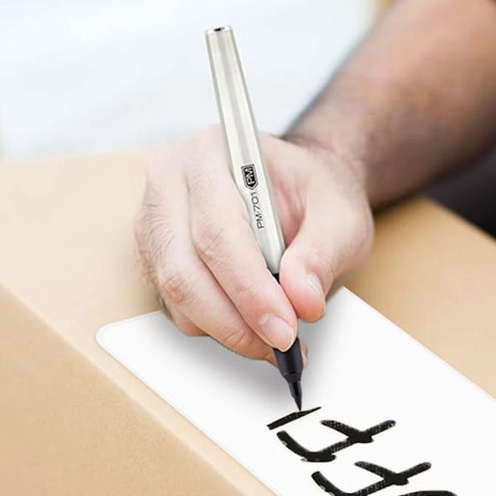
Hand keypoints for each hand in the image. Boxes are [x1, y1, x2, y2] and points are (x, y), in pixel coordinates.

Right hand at [134, 125, 372, 360]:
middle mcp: (171, 181)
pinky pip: (177, 307)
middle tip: (283, 342)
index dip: (249, 289)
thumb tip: (302, 302)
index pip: (217, 230)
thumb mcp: (339, 215)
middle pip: (184, 269)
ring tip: (278, 334)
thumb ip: (322, 255)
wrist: (299, 188)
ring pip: (177, 295)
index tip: (285, 327)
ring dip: (228, 328)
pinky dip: (218, 326)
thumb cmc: (314, 191)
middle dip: (236, 320)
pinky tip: (255, 324)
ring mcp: (157, 221)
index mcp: (212, 152)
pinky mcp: (158, 257)